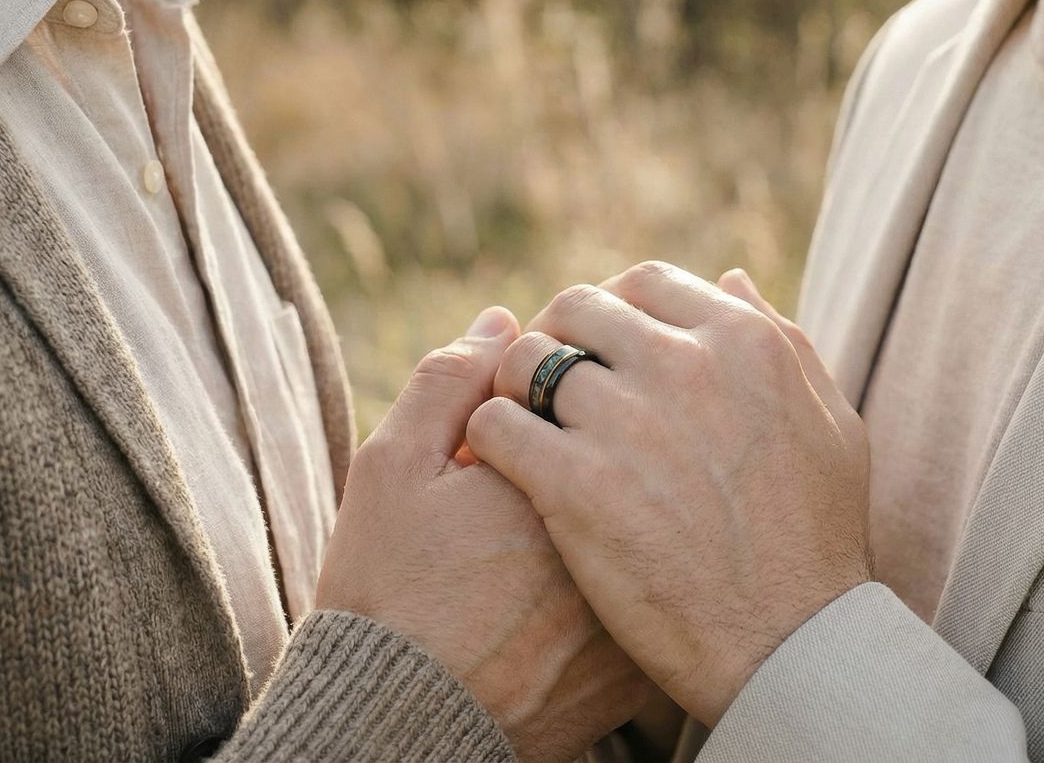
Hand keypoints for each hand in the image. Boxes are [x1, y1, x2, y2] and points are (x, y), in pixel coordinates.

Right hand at [317, 307, 646, 762]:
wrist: (390, 730)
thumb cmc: (384, 592)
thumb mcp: (391, 468)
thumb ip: (451, 380)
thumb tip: (504, 322)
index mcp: (551, 474)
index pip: (593, 395)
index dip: (559, 396)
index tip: (532, 414)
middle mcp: (606, 538)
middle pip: (635, 456)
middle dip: (603, 445)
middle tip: (526, 488)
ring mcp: (628, 609)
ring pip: (655, 523)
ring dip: (631, 504)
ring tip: (540, 541)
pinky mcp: (636, 670)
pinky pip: (659, 596)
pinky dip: (638, 575)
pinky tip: (584, 580)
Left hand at [466, 265, 872, 729]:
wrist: (790, 648)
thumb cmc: (817, 541)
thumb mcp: (831, 424)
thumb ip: (785, 341)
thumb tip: (730, 279)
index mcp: (741, 341)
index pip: (645, 283)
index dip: (613, 308)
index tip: (600, 344)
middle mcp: (681, 365)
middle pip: (578, 308)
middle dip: (557, 335)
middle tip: (549, 379)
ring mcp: (624, 421)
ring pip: (528, 360)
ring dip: (516, 383)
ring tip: (522, 419)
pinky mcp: (574, 483)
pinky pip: (498, 423)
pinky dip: (488, 435)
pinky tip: (502, 462)